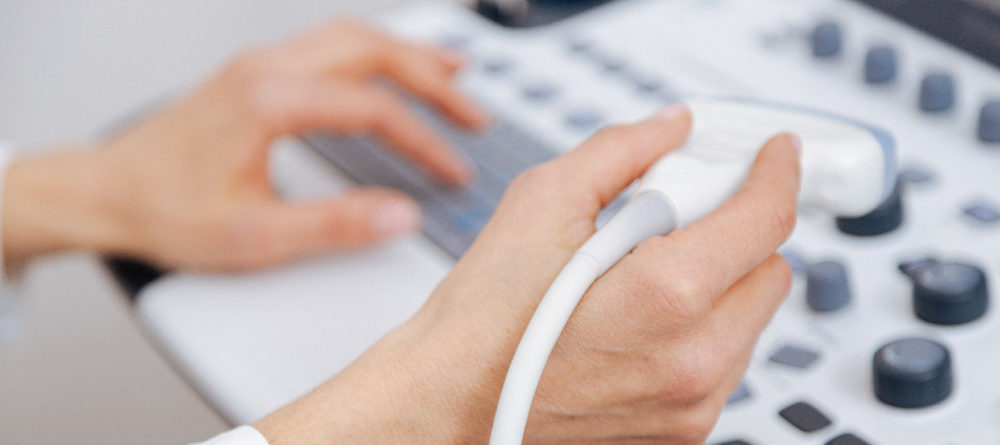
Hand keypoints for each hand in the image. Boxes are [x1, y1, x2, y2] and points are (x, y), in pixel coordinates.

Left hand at [2, 19, 486, 270]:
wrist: (105, 192)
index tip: (453, 171)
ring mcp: (260, 64)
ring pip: (352, 37)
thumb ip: (334, 226)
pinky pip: (330, 44)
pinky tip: (389, 69)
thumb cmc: (164, 210)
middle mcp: (267, 69)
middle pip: (373, 51)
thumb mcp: (253, 237)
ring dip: (407, 55)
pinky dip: (374, 53)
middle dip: (434, 79)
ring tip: (454, 72)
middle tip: (473, 113)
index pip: (374, 108)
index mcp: (270, 101)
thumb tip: (400, 214)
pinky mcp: (255, 72)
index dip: (425, 141)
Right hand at [254, 106, 801, 443]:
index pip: (766, 219)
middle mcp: (694, 359)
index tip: (773, 157)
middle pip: (771, 269)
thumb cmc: (481, 324)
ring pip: (752, 317)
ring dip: (718, 282)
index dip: (775, 173)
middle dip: (736, 231)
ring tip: (637, 277)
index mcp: (666, 295)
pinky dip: (700, 327)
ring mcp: (693, 403)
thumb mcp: (541, 202)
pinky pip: (726, 360)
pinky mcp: (685, 428)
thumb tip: (668, 129)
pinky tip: (637, 318)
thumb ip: (620, 151)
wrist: (450, 406)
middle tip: (674, 217)